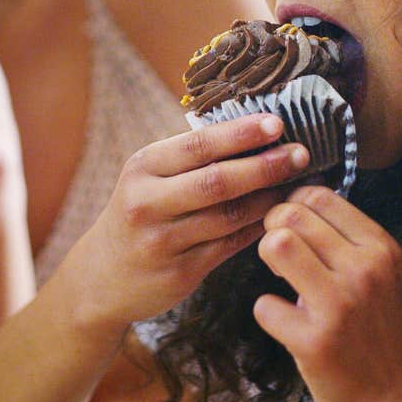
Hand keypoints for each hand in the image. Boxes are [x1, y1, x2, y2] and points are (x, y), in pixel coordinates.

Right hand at [68, 114, 310, 330]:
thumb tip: (255, 131)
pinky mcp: (180, 273)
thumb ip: (190, 159)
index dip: (240, 133)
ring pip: (229, 216)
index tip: (277, 123)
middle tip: (300, 153)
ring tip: (299, 183)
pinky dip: (258, 227)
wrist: (100, 278)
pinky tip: (280, 215)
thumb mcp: (147, 178)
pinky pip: (230, 245)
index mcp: (142, 168)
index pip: (197, 145)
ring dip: (270, 198)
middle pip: (217, 181)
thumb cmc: (137, 215)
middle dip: (264, 165)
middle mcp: (147, 203)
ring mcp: (163, 242)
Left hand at [254, 186, 401, 401]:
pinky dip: (268, 312)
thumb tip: (297, 200)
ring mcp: (340, 305)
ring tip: (281, 278)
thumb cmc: (382, 334)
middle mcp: (364, 270)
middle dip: (273, 228)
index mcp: (381, 248)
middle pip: (292, 216)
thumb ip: (347, 240)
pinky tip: (286, 323)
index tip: (291, 226)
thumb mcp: (383, 275)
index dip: (293, 204)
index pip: (320, 196)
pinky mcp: (315, 341)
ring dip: (267, 258)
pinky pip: (264, 305)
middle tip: (279, 253)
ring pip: (277, 245)